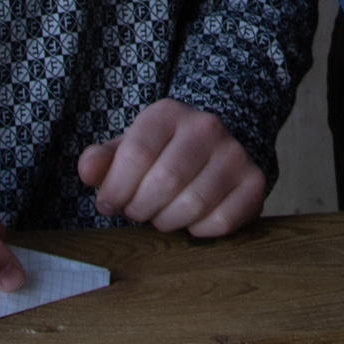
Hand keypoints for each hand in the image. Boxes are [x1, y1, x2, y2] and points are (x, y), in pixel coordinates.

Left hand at [78, 99, 266, 235]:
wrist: (212, 152)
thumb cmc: (160, 156)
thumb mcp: (127, 149)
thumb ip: (102, 160)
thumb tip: (88, 172)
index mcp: (168, 113)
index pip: (135, 155)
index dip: (115, 189)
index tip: (109, 203)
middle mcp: (206, 126)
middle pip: (164, 182)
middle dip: (141, 208)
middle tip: (137, 211)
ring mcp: (234, 153)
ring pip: (193, 205)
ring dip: (168, 221)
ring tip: (161, 215)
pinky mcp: (255, 182)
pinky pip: (222, 221)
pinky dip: (199, 230)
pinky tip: (191, 220)